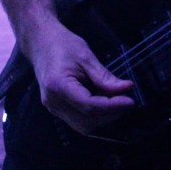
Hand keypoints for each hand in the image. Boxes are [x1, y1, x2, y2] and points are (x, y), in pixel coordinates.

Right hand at [26, 21, 136, 135]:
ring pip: (83, 126)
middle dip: (110, 115)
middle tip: (126, 101)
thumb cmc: (62, 45)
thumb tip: (126, 88)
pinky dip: (94, 116)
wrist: (41, 43)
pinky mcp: (56, 109)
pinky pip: (78, 120)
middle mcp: (53, 102)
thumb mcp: (86, 56)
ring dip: (103, 118)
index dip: (112, 106)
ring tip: (116, 102)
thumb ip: (105, 76)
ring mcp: (53, 108)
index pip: (89, 106)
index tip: (130, 101)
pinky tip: (104, 103)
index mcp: (58, 85)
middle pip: (86, 121)